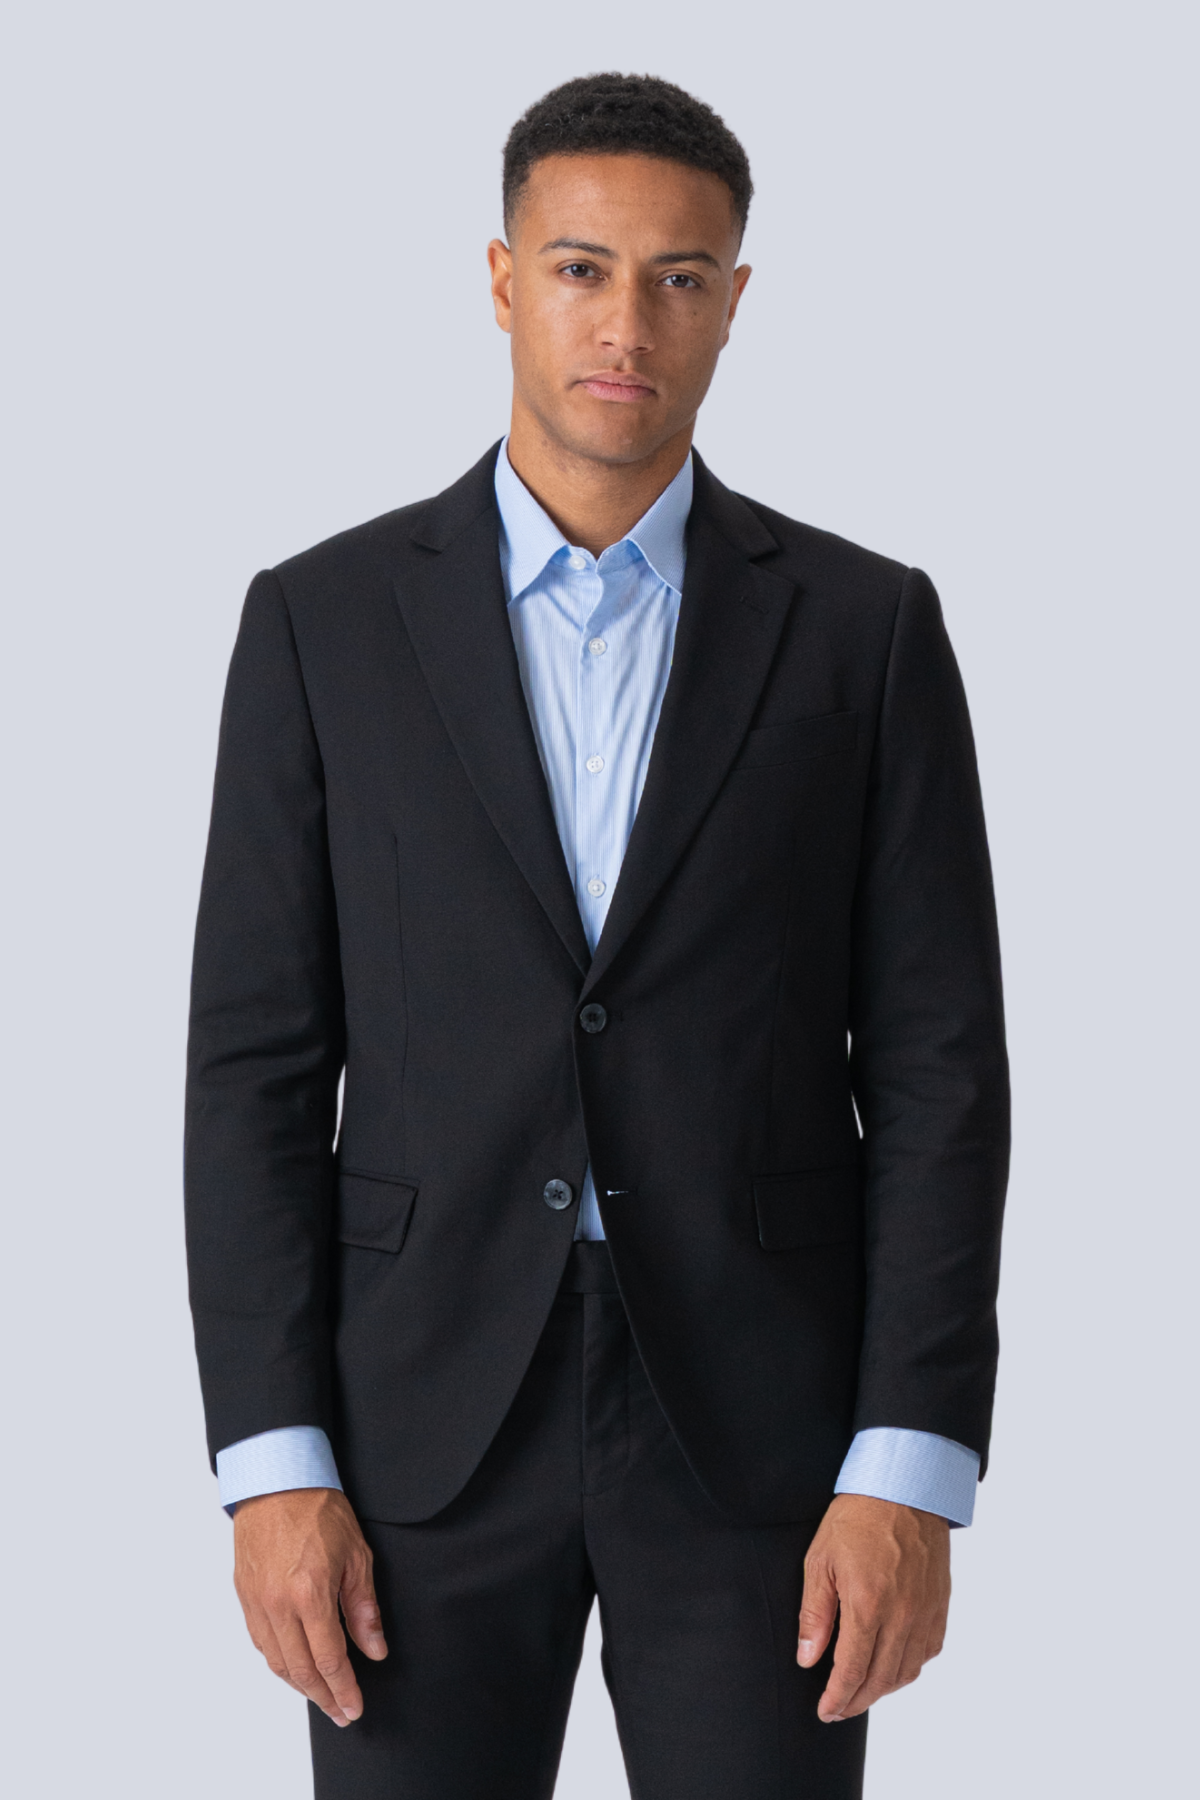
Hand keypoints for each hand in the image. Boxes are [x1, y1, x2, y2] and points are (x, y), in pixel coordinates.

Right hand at [233, 1487, 387, 1725]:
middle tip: (341, 1712)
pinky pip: (261, 1642)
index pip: (328, 1660)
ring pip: (277, 1661)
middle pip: (300, 1670)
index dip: (343, 1689)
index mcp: (309, 1594)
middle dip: (323, 1697)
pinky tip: (295, 1666)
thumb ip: (364, 1608)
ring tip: (321, 1695)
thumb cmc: (319, 1510)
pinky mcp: (244, 1595)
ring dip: (300, 1685)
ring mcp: (257, 1601)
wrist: (276, 1479)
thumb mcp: (357, 1555)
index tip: (354, 1708)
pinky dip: (279, 1661)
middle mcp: (278, 1604)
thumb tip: (374, 1649)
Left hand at [796, 1494, 949, 1722]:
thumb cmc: (858, 1517)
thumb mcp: (821, 1559)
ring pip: (907, 1671)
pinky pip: (928, 1651)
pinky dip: (909, 1667)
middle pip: (881, 1680)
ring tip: (862, 1691)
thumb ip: (815, 1614)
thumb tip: (808, 1658)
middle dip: (857, 1701)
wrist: (904, 1486)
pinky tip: (892, 1665)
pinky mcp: (940, 1604)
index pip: (853, 1671)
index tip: (825, 1711)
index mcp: (869, 1605)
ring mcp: (925, 1611)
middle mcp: (902, 1615)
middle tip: (839, 1709)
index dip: (838, 1697)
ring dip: (883, 1689)